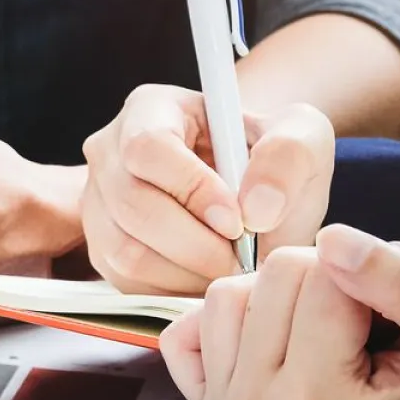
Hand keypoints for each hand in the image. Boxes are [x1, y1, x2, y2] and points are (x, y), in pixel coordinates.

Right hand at [82, 84, 333, 294]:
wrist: (251, 192)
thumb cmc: (271, 157)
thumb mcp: (302, 135)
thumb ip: (290, 155)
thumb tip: (256, 209)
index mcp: (150, 109)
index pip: (148, 147)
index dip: (191, 188)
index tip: (239, 220)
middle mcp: (108, 153)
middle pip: (131, 204)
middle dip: (194, 244)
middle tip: (243, 259)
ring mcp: (96, 202)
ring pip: (123, 250)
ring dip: (186, 272)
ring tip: (230, 268)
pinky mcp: (100, 248)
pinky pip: (124, 281)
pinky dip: (172, 290)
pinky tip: (207, 277)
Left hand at [160, 226, 399, 399]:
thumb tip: (333, 240)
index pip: (320, 273)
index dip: (370, 271)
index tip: (397, 311)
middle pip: (270, 276)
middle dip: (325, 279)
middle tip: (367, 322)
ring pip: (226, 293)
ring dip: (280, 295)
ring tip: (329, 331)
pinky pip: (187, 326)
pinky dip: (234, 318)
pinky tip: (279, 337)